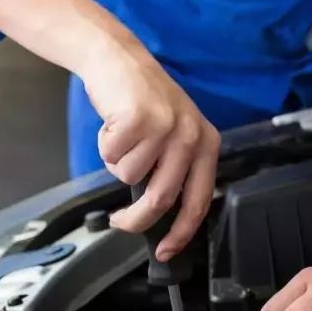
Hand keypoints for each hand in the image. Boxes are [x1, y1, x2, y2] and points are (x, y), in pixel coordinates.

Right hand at [83, 34, 220, 260]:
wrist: (119, 59)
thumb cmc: (143, 102)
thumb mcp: (174, 135)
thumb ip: (175, 171)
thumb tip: (163, 220)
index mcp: (206, 144)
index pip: (199, 201)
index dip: (181, 233)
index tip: (165, 251)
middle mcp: (191, 136)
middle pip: (162, 199)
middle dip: (136, 219)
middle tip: (119, 221)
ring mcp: (165, 127)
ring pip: (130, 177)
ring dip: (117, 163)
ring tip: (123, 138)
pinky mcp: (137, 119)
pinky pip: (112, 157)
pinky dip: (105, 146)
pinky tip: (113, 124)